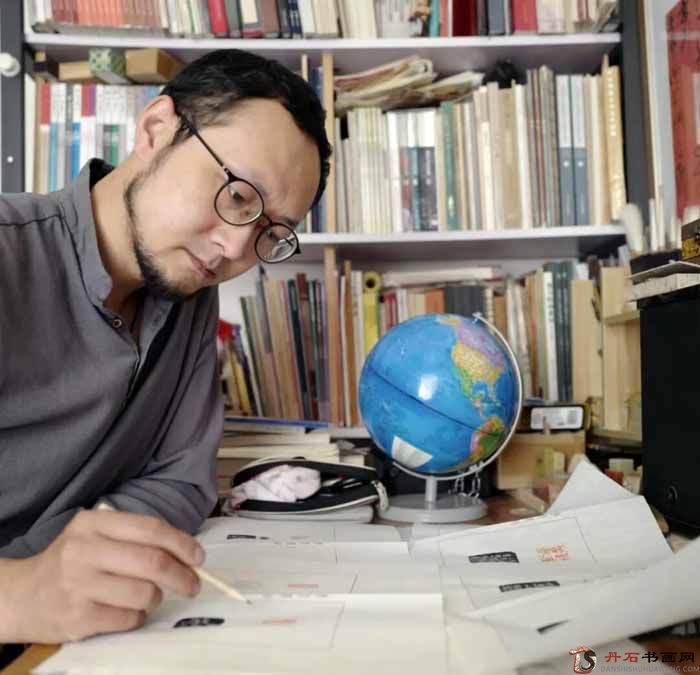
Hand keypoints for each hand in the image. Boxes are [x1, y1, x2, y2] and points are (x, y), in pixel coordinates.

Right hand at [2, 509, 204, 643]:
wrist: (21, 595)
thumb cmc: (71, 562)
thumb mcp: (96, 536)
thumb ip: (135, 538)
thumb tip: (187, 553)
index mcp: (94, 523)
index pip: (150, 528)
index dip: (181, 543)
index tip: (199, 557)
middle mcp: (84, 550)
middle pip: (152, 562)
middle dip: (181, 575)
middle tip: (193, 585)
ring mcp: (79, 585)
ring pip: (144, 593)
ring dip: (156, 598)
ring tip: (149, 597)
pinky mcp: (77, 618)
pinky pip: (128, 618)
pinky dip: (138, 616)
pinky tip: (128, 611)